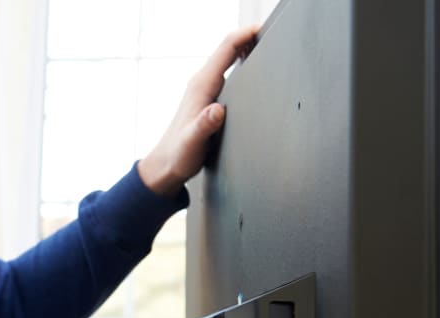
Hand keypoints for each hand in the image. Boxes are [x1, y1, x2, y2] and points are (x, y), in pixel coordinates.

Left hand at [138, 25, 259, 197]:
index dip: (245, 34)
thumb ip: (204, 125)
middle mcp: (202, 83)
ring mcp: (204, 90)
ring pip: (228, 59)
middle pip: (228, 49)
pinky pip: (227, 72)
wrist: (166, 165)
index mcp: (201, 86)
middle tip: (272, 34)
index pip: (226, 49)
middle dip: (249, 37)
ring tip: (265, 44)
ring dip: (245, 48)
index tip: (263, 29)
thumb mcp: (192, 142)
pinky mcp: (207, 98)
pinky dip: (240, 62)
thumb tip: (216, 111)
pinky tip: (250, 68)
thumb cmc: (178, 154)